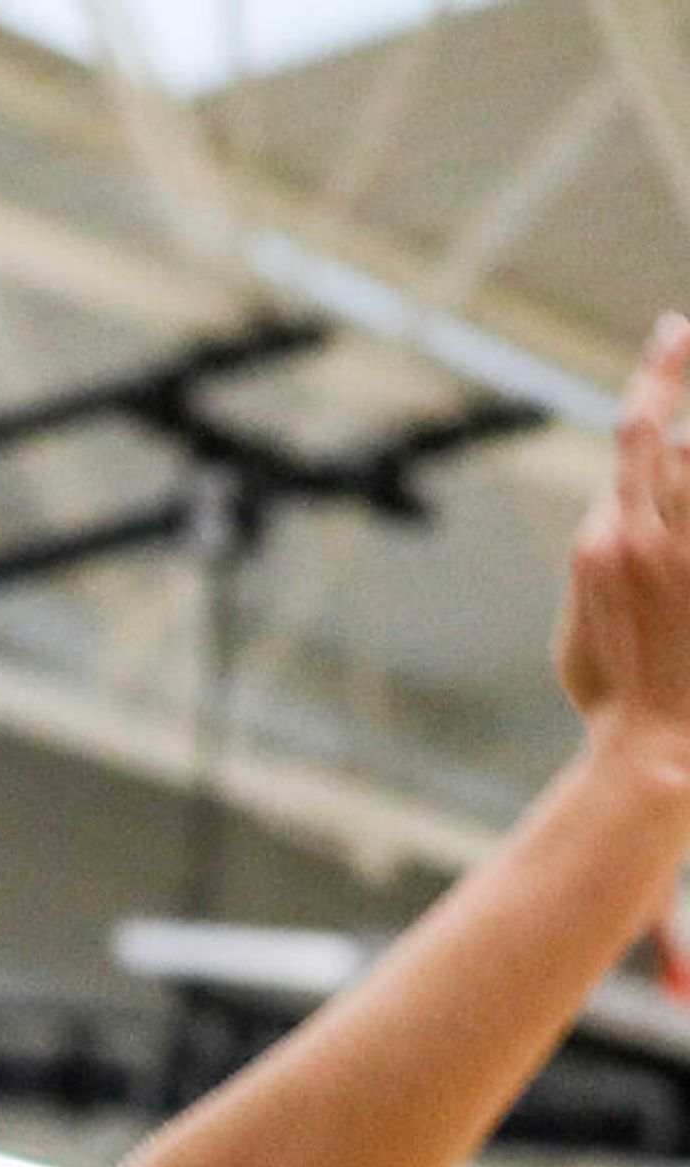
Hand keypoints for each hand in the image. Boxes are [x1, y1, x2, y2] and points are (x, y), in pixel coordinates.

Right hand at [557, 316, 689, 779]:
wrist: (655, 744)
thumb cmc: (615, 701)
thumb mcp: (580, 636)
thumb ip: (600, 577)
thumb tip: (603, 543)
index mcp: (599, 542)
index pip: (634, 435)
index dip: (658, 374)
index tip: (674, 331)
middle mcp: (637, 531)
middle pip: (673, 429)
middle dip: (682, 373)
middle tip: (687, 329)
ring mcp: (680, 548)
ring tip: (687, 378)